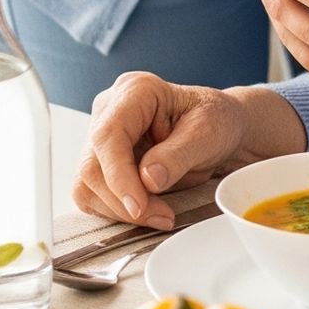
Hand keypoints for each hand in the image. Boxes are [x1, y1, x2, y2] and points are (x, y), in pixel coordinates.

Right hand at [73, 72, 247, 229]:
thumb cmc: (216, 121)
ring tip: (161, 215)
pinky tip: (148, 211)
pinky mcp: (102, 162)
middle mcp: (110, 110)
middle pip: (92, 165)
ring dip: (121, 210)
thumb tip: (147, 178)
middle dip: (124, 200)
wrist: (221, 130)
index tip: (139, 206)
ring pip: (88, 184)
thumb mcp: (208, 133)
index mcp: (136, 91)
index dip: (118, 175)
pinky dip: (118, 211)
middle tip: (162, 217)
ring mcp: (102, 137)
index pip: (108, 136)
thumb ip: (178, 154)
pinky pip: (93, 194)